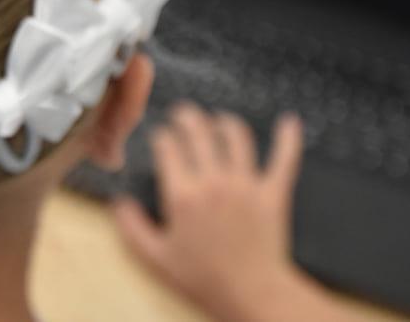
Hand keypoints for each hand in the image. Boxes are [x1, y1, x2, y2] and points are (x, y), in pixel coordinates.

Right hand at [113, 103, 351, 321]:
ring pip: (237, 136)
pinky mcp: (273, 193)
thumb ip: (133, 228)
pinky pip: (283, 159)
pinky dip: (288, 139)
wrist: (251, 294)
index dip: (162, 136)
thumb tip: (119, 204)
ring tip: (218, 120)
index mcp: (183, 194)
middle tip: (182, 114)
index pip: (168, 147)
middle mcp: (214, 181)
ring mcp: (247, 184)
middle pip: (199, 132)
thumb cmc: (203, 280)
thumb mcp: (156, 259)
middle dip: (187, 117)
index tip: (160, 137)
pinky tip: (289, 122)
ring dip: (225, 122)